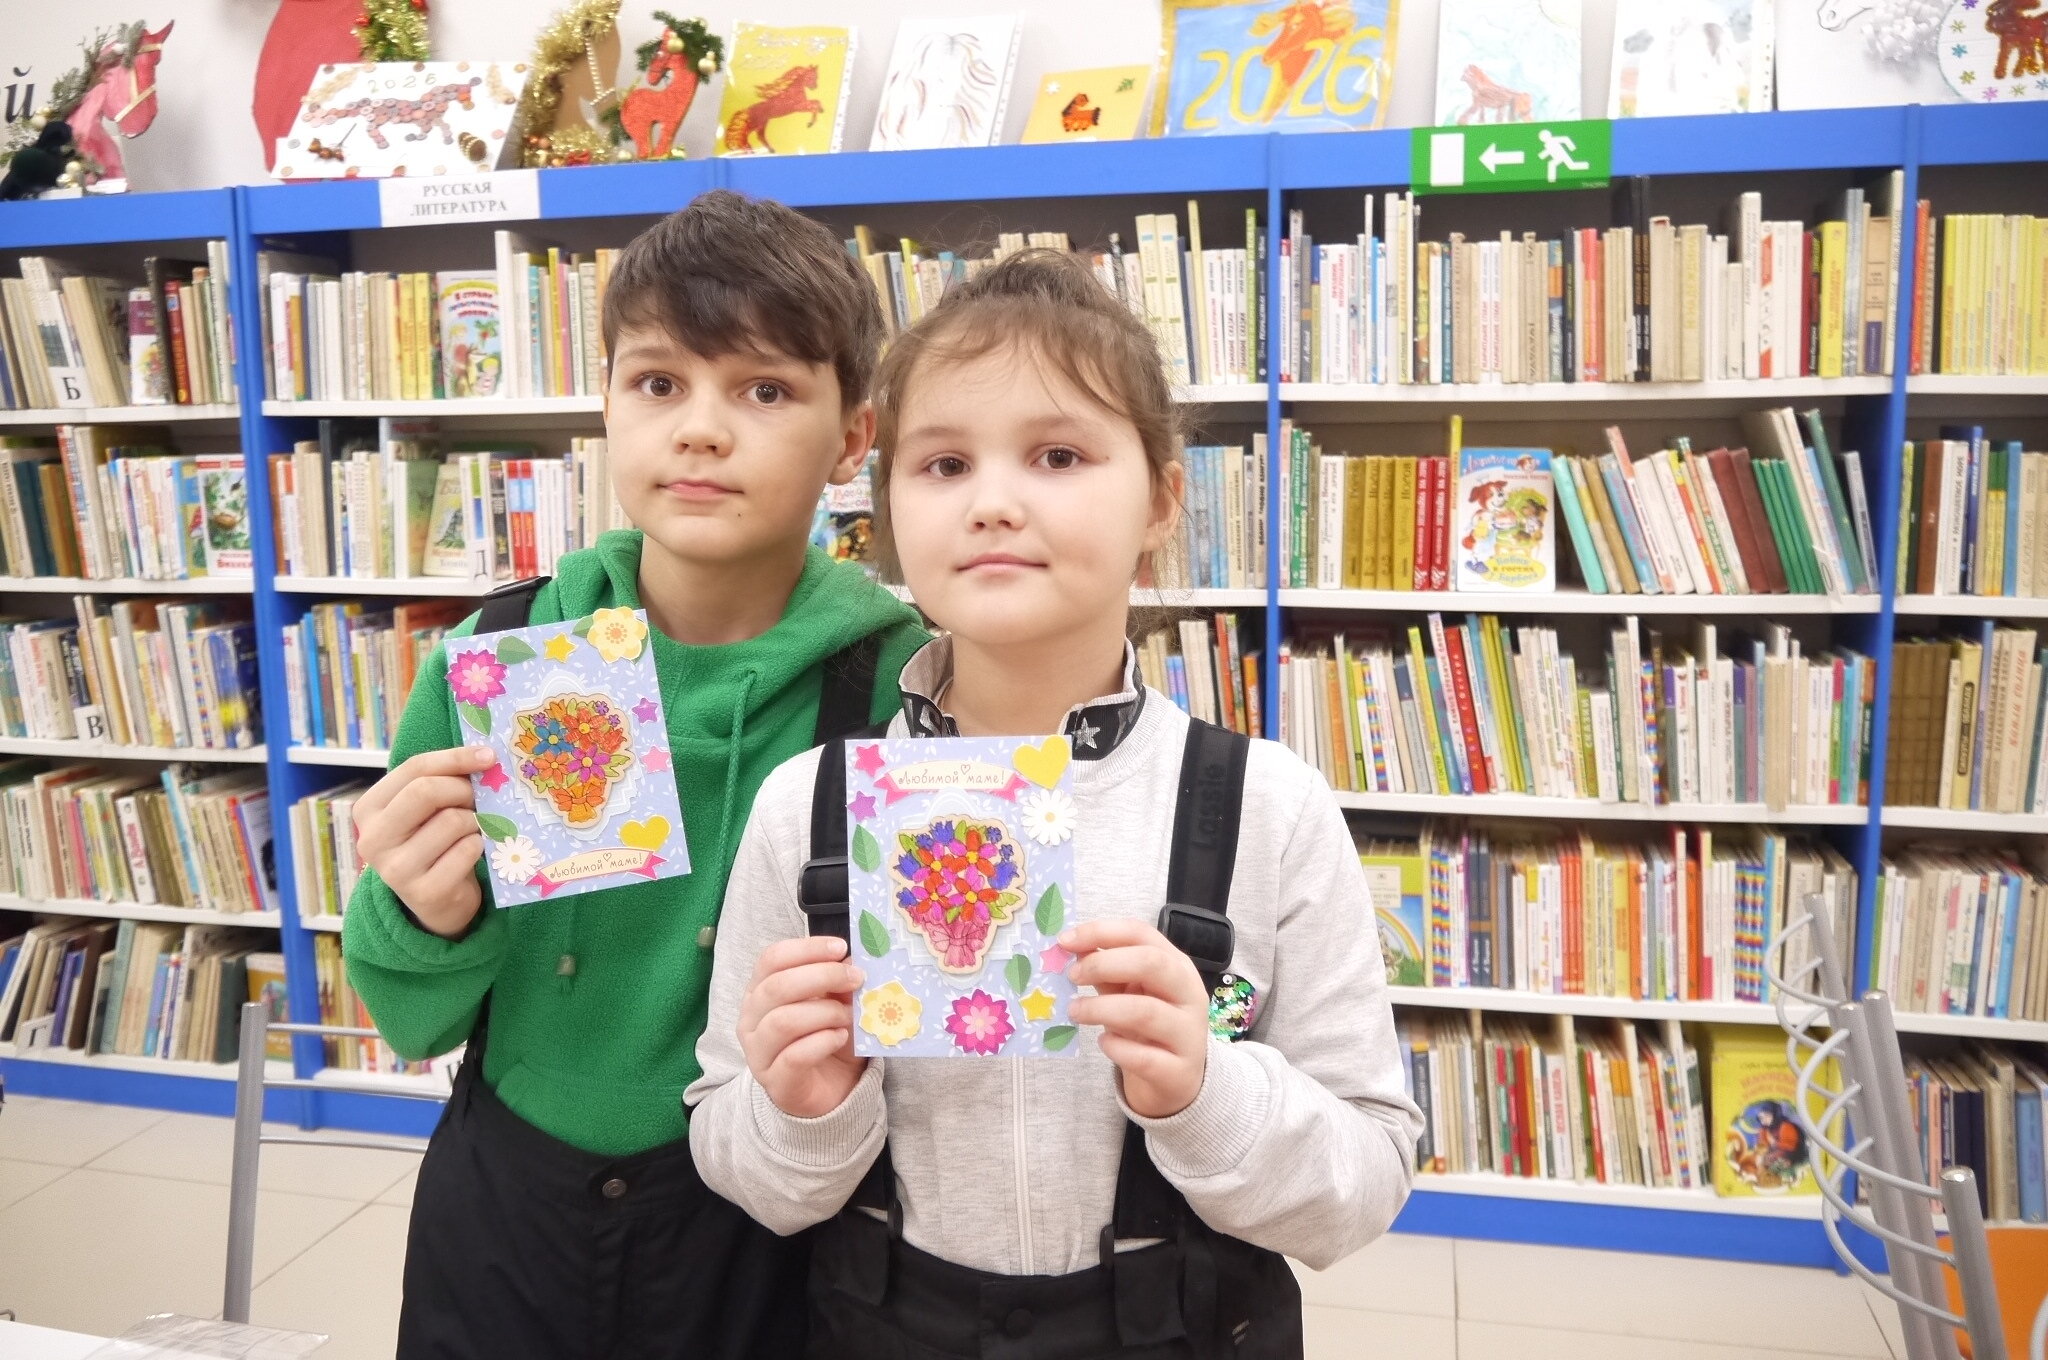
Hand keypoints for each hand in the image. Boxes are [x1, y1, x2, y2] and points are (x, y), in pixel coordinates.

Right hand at [351, 746, 492, 939]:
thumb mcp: (427, 810)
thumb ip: (441, 781)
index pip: (414, 768)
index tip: (488, 756)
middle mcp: (373, 839)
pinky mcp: (424, 893)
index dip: (455, 758)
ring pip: (451, 821)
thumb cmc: (434, 844)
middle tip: (481, 799)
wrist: (437, 902)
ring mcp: (395, 870)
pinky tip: (474, 852)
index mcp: (369, 809)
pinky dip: (479, 846)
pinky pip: (466, 851)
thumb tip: (483, 755)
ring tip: (473, 830)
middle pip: (426, 791)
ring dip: (475, 821)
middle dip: (463, 789)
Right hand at [739, 936, 867, 1118]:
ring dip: (824, 1012)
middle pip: (777, 987)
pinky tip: (840, 1037)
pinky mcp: (775, 1081)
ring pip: (783, 1021)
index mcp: (760, 991)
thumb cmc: (825, 1038)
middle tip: (855, 978)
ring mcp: (758, 1052)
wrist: (826, 1091)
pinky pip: (794, 1056)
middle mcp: (751, 1019)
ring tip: (848, 1015)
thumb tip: (852, 962)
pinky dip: (822, 1042)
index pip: (771, 959)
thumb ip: (838, 984)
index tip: (840, 948)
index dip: (806, 949)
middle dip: (821, 976)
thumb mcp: (835, 1004)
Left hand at [1062, 920, 1210, 1118]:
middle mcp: (1189, 994)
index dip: (1101, 932)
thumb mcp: (1130, 991)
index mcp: (1176, 965)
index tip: (1065, 941)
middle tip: (1072, 976)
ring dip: (1101, 1008)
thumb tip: (1070, 946)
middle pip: (1151, 963)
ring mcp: (1188, 1033)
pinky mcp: (1178, 1071)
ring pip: (1146, 1012)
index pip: (1141, 933)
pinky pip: (1144, 1058)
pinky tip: (1104, 1043)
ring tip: (1076, 1011)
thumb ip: (1106, 968)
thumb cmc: (1149, 1026)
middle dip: (1104, 964)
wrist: (1176, 1079)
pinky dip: (1117, 1048)